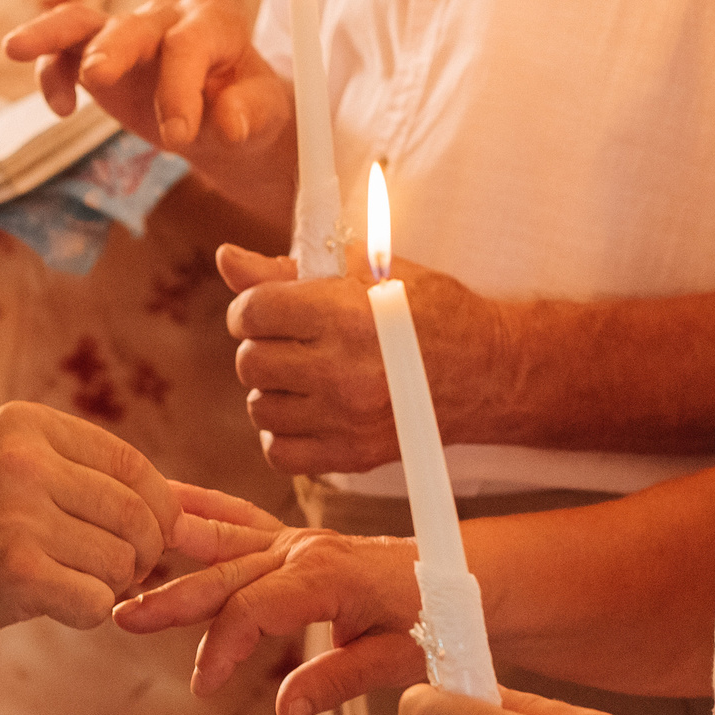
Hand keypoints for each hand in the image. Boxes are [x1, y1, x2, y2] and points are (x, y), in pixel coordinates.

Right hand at [0, 402, 181, 649]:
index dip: (159, 509)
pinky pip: (95, 602)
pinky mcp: (13, 572)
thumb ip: (102, 485)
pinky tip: (54, 605)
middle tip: (112, 571)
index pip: (133, 466)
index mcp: (29, 426)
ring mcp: (16, 516)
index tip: (148, 537)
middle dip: (142, 555)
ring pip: (122, 563)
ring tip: (69, 581)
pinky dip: (88, 612)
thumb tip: (202, 517)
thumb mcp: (21, 475)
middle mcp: (24, 462)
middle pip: (140, 516)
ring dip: (109, 586)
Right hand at [2, 0, 297, 230]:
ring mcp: (128, 32)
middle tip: (97, 79)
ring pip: (83, 21)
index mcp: (214, 22)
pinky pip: (64, 51)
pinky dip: (50, 71)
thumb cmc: (249, 109)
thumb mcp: (264, 115)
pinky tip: (60, 109)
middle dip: (113, 50)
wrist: (229, 116)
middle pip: (132, 25)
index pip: (188, 45)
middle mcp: (167, 16)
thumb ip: (249, 115)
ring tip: (14, 48)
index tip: (178, 138)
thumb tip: (229, 126)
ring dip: (50, 35)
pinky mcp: (98, 53)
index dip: (180, 88)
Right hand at [115, 487, 425, 714]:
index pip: (258, 606)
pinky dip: (200, 527)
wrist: (463, 577)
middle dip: (175, 598)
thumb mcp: (401, 659)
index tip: (203, 686)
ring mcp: (297, 541)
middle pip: (229, 573)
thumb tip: (283, 709)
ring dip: (174, 562)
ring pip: (224, 547)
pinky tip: (164, 524)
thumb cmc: (439, 620)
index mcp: (332, 576)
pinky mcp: (293, 544)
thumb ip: (340, 680)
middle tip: (125, 618)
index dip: (225, 647)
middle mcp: (307, 550)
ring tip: (125, 576)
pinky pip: (237, 530)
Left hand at [221, 244, 489, 474]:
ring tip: (306, 373)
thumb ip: (288, 268)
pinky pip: (279, 452)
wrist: (487, 371)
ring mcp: (346, 420)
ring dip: (273, 388)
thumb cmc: (429, 310)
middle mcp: (343, 372)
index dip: (251, 306)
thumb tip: (227, 259)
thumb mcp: (367, 271)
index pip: (252, 310)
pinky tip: (308, 409)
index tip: (269, 308)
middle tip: (293, 339)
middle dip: (263, 344)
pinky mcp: (352, 455)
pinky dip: (284, 432)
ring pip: (260, 407)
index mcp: (346, 315)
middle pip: (251, 360)